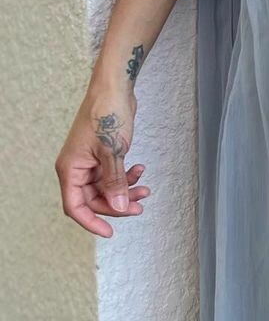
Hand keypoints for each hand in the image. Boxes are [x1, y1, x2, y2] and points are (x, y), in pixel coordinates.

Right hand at [55, 82, 150, 238]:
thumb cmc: (107, 114)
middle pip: (95, 199)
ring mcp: (90, 161)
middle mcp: (77, 168)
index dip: (92, 222)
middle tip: (139, 206)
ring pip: (107, 187)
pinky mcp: (103, 154)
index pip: (75, 206)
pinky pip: (113, 174)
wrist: (115, 88)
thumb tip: (117, 208)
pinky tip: (140, 169)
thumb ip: (114, 183)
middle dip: (117, 204)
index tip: (109, 233)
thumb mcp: (113, 152)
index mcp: (70, 170)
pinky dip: (127, 175)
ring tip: (145, 188)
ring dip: (126, 190)